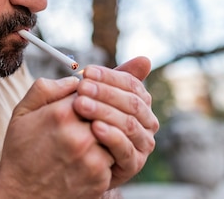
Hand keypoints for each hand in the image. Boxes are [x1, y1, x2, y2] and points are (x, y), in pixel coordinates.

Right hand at [0, 77, 114, 198]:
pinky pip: (114, 156)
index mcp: (61, 114)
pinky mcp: (100, 178)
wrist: (21, 195)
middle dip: (98, 113)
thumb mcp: (23, 112)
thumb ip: (46, 88)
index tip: (81, 100)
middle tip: (86, 120)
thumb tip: (74, 79)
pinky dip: (105, 154)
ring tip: (86, 138)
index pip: (91, 90)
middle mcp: (79, 136)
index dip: (87, 94)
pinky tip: (87, 157)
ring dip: (106, 133)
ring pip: (114, 133)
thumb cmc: (21, 151)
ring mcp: (92, 159)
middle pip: (105, 111)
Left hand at [72, 56, 159, 188]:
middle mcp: (147, 122)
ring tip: (81, 105)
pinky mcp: (134, 164)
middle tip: (82, 87)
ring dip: (104, 112)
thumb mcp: (96, 99)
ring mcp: (143, 144)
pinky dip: (111, 136)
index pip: (131, 84)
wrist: (75, 160)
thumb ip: (114, 80)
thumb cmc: (85, 122)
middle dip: (105, 93)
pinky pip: (125, 148)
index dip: (109, 76)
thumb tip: (145, 60)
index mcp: (141, 102)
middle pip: (131, 103)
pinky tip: (94, 128)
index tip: (86, 72)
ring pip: (128, 124)